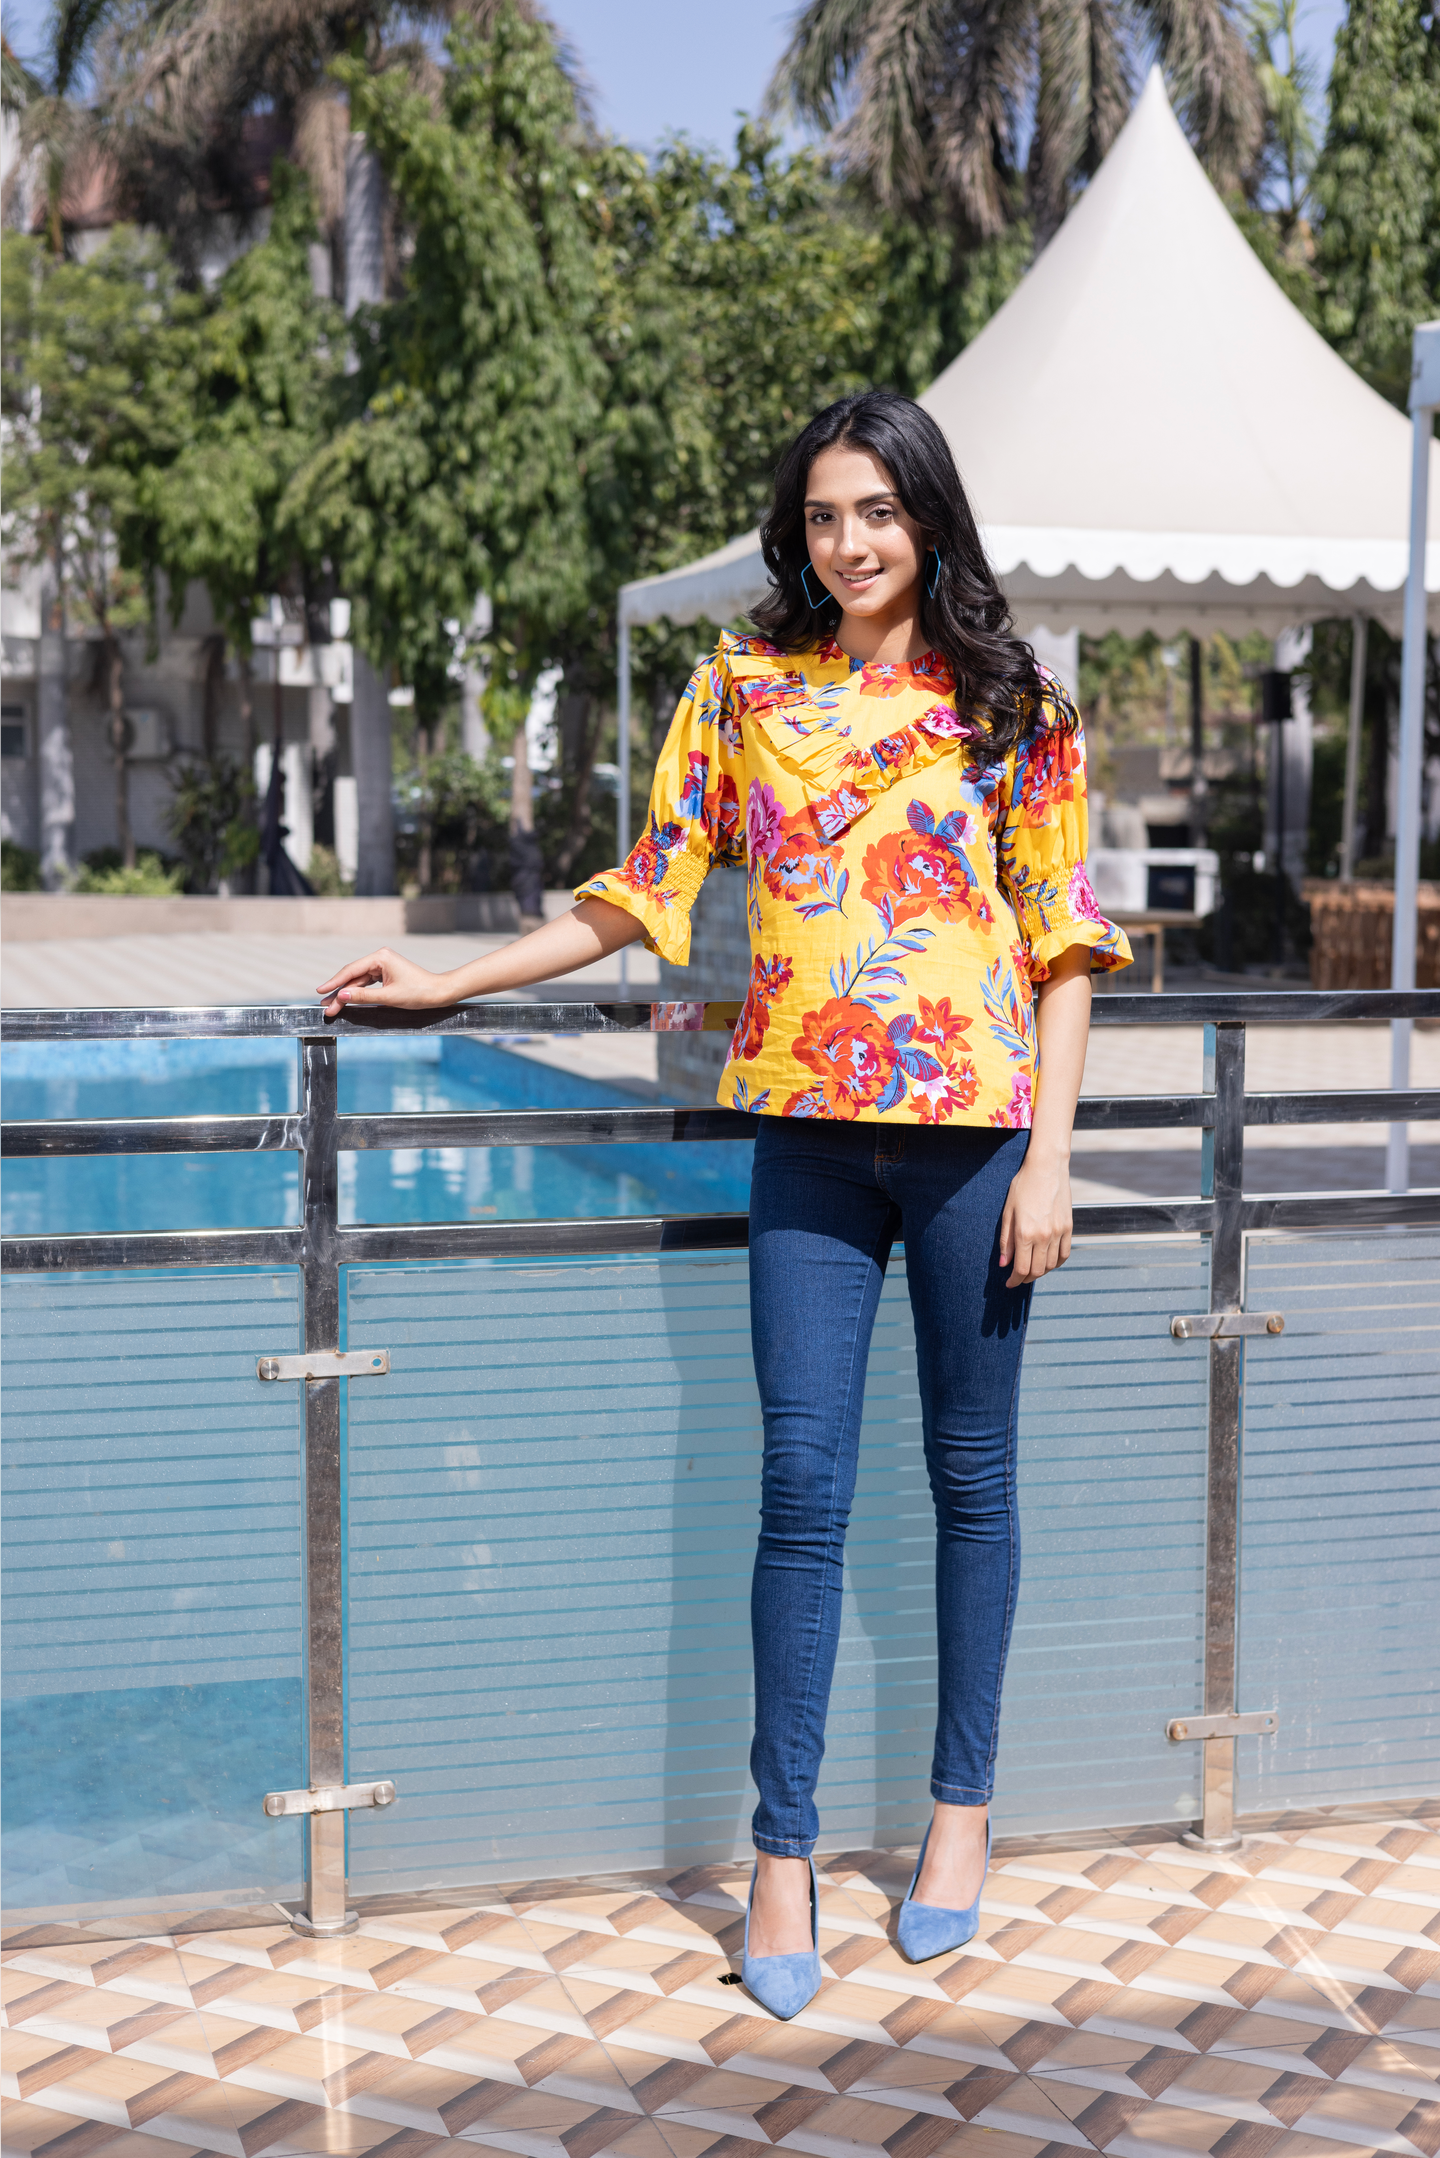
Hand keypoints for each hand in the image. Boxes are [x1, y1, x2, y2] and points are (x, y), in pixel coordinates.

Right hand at [315, 947, 456, 1017]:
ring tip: (332, 1007)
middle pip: (353, 977)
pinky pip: (367, 983)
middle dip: (339, 993)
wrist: (439, 992)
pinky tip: (347, 1001)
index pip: (351, 971)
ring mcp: (383, 965)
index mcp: (380, 957)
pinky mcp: (386, 973)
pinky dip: (358, 993)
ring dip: (347, 995)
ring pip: (359, 981)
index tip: (320, 991)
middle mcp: (380, 957)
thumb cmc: (419, 993)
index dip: (334, 982)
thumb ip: (364, 997)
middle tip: (325, 1007)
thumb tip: (342, 996)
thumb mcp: (389, 998)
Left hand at [999, 1149, 1072, 1286]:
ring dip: (1041, 1272)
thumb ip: (1006, 1240)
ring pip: (1052, 1265)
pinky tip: (1049, 1262)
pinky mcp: (1069, 1227)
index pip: (1021, 1268)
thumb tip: (1004, 1264)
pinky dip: (1057, 1263)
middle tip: (1019, 1278)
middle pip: (1037, 1271)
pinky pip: (1065, 1254)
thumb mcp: (1008, 1211)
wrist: (1047, 1168)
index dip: (1014, 1280)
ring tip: (1032, 1270)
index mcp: (1025, 1233)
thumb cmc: (1023, 1186)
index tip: (1009, 1283)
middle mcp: (1043, 1236)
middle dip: (1026, 1279)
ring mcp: (1058, 1233)